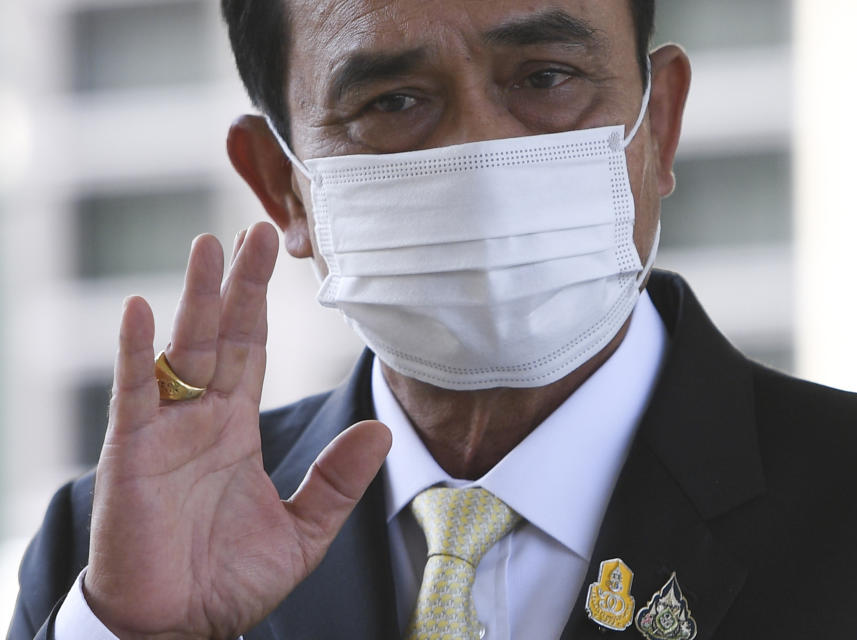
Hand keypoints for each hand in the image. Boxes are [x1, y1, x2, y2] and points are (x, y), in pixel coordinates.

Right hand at [84, 222, 390, 638]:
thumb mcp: (302, 530)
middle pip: (222, 337)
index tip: (277, 257)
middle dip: (238, 284)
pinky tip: (141, 309)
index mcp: (236, 429)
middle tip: (254, 229)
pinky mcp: (133, 454)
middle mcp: (201, 419)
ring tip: (209, 246)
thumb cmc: (227, 581)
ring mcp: (165, 431)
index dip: (264, 305)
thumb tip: (382, 429)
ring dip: (195, 298)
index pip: (254, 352)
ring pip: (182, 350)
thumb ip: (337, 480)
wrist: (178, 628)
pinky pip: (134, 394)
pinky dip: (136, 352)